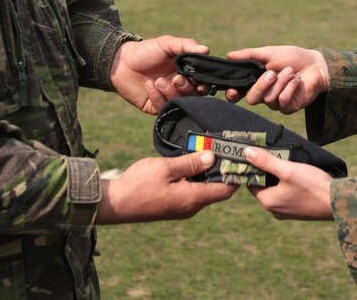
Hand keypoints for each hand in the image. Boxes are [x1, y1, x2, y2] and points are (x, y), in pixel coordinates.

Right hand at [96, 151, 237, 223]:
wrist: (116, 204)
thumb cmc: (139, 185)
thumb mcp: (166, 168)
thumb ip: (190, 163)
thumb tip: (212, 158)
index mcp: (193, 199)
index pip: (226, 190)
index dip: (236, 175)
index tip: (240, 157)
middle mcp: (191, 207)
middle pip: (217, 190)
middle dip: (224, 171)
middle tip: (226, 149)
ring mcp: (182, 208)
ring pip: (204, 190)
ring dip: (209, 173)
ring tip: (211, 151)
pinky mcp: (173, 205)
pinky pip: (193, 191)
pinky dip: (197, 178)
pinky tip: (193, 162)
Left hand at [110, 35, 206, 113]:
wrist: (121, 62)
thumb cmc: (146, 51)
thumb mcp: (167, 44)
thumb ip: (186, 46)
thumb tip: (206, 50)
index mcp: (185, 72)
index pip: (202, 82)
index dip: (203, 84)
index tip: (200, 82)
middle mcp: (179, 86)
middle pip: (193, 95)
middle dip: (186, 88)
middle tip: (176, 78)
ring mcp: (167, 97)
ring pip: (179, 102)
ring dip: (170, 92)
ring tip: (158, 81)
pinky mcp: (155, 106)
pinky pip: (162, 107)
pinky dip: (157, 97)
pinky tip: (149, 86)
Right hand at [224, 46, 329, 113]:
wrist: (315, 65)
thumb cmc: (292, 57)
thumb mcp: (270, 53)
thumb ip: (250, 55)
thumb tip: (229, 55)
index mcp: (256, 80)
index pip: (239, 92)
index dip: (233, 94)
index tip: (233, 91)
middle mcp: (264, 93)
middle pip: (252, 99)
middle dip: (261, 86)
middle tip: (272, 73)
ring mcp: (276, 102)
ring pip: (269, 99)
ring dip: (280, 82)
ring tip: (290, 71)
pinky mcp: (289, 107)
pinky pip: (282, 102)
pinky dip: (289, 88)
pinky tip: (297, 80)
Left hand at [243, 147, 333, 220]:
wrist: (338, 203)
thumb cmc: (312, 186)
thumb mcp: (287, 169)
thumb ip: (266, 161)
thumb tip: (246, 153)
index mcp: (268, 201)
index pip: (251, 182)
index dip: (253, 167)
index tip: (257, 153)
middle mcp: (274, 210)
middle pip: (264, 186)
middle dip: (267, 171)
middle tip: (273, 154)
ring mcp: (287, 212)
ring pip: (276, 190)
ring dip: (279, 177)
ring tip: (286, 162)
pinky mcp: (299, 211)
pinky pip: (287, 195)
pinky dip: (288, 185)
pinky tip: (297, 175)